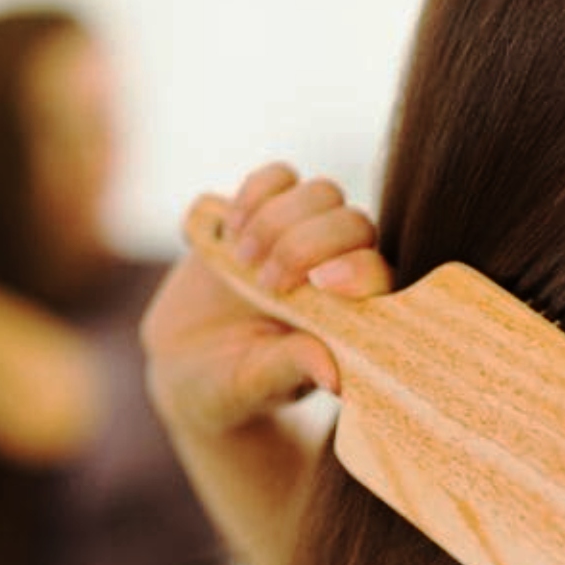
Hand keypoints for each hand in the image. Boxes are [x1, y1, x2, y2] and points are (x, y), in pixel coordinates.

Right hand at [141, 162, 392, 434]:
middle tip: (266, 284)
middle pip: (354, 224)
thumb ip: (292, 370)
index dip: (358, 269)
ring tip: (244, 259)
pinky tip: (231, 230)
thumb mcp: (254, 385)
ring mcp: (303, 234)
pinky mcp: (264, 212)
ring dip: (278, 220)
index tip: (321, 284)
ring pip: (322, 193)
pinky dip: (255, 193)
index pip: (378, 274)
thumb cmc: (230, 387)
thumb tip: (334, 377)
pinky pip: (278, 177)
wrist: (186, 364)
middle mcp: (338, 268)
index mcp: (353, 315)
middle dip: (307, 245)